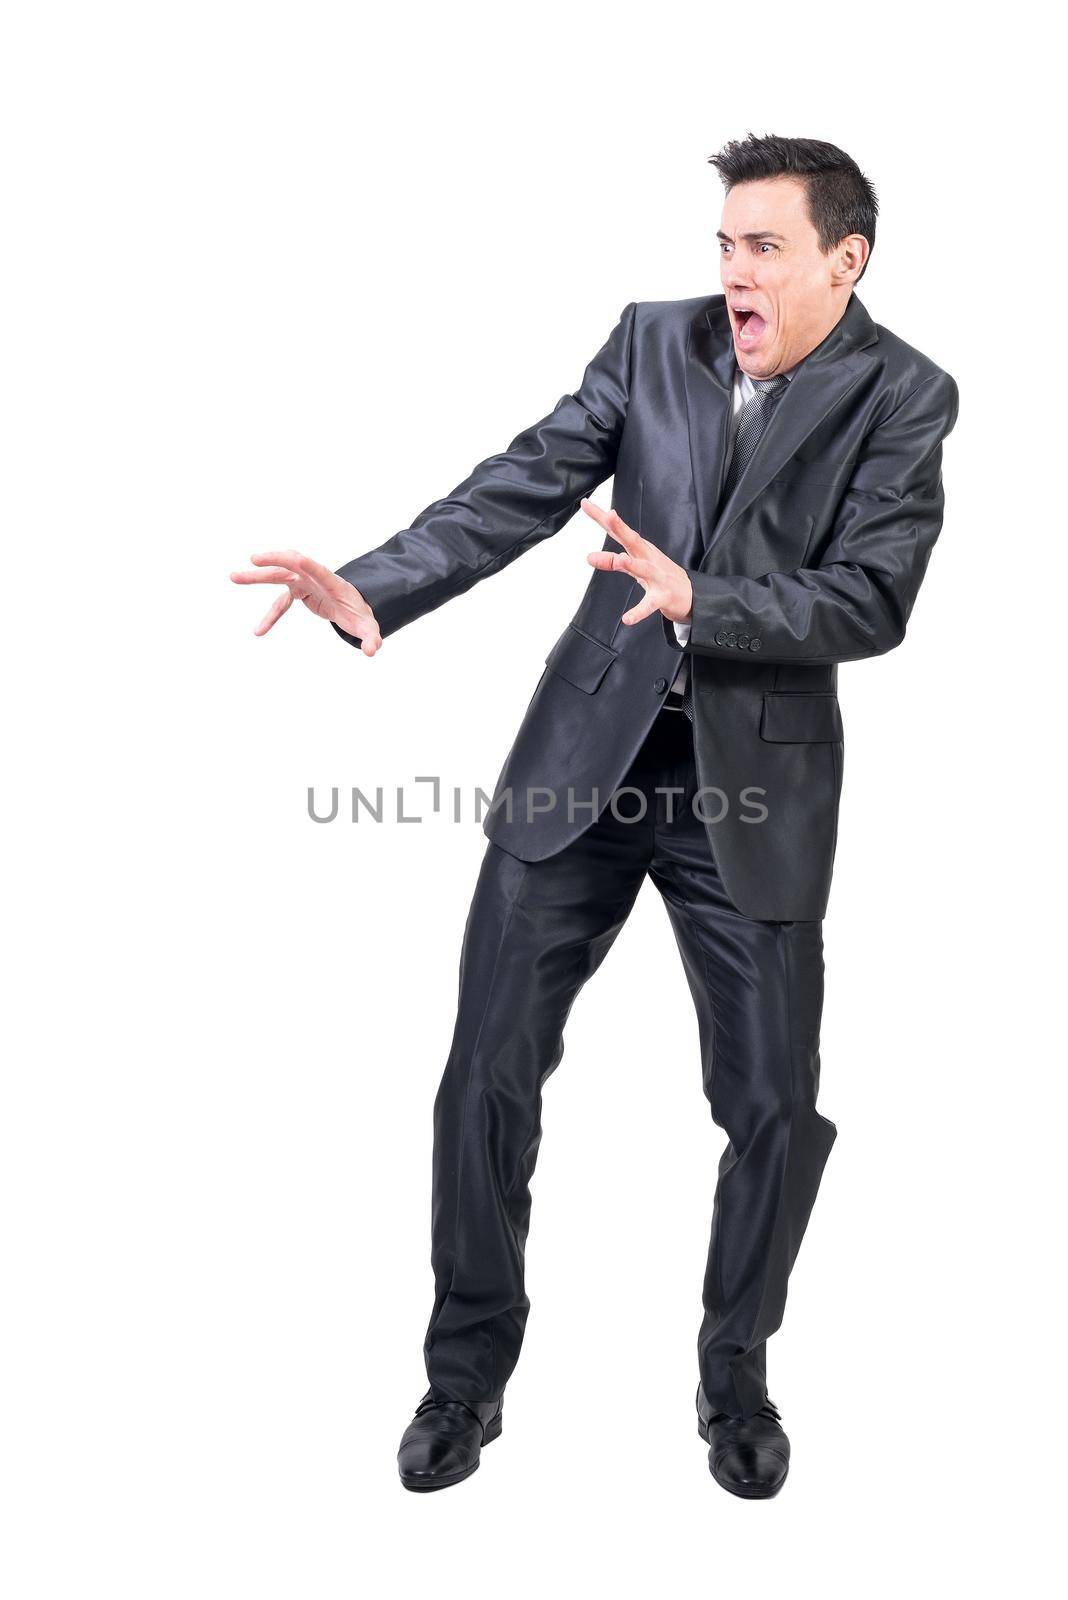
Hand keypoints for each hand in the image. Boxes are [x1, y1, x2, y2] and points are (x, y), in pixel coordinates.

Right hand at [229, 550, 381, 653]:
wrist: (356, 607)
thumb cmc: (361, 614)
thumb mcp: (369, 627)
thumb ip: (371, 637)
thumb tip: (372, 650)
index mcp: (332, 582)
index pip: (318, 569)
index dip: (305, 563)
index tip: (291, 558)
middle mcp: (315, 578)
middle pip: (293, 564)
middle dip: (275, 560)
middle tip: (253, 560)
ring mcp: (305, 582)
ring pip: (279, 575)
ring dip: (257, 577)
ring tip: (234, 577)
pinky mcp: (299, 592)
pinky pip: (280, 602)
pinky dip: (270, 616)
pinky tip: (258, 632)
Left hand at [581, 499, 692, 625]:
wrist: (690, 594)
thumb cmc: (659, 576)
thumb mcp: (634, 567)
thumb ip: (611, 561)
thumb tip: (588, 557)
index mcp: (640, 549)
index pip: (618, 530)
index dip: (601, 517)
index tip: (585, 503)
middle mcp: (648, 558)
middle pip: (633, 540)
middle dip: (620, 527)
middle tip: (608, 514)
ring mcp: (657, 576)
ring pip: (644, 568)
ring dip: (632, 564)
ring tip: (620, 561)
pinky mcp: (663, 597)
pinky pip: (649, 605)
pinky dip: (638, 612)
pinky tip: (627, 619)